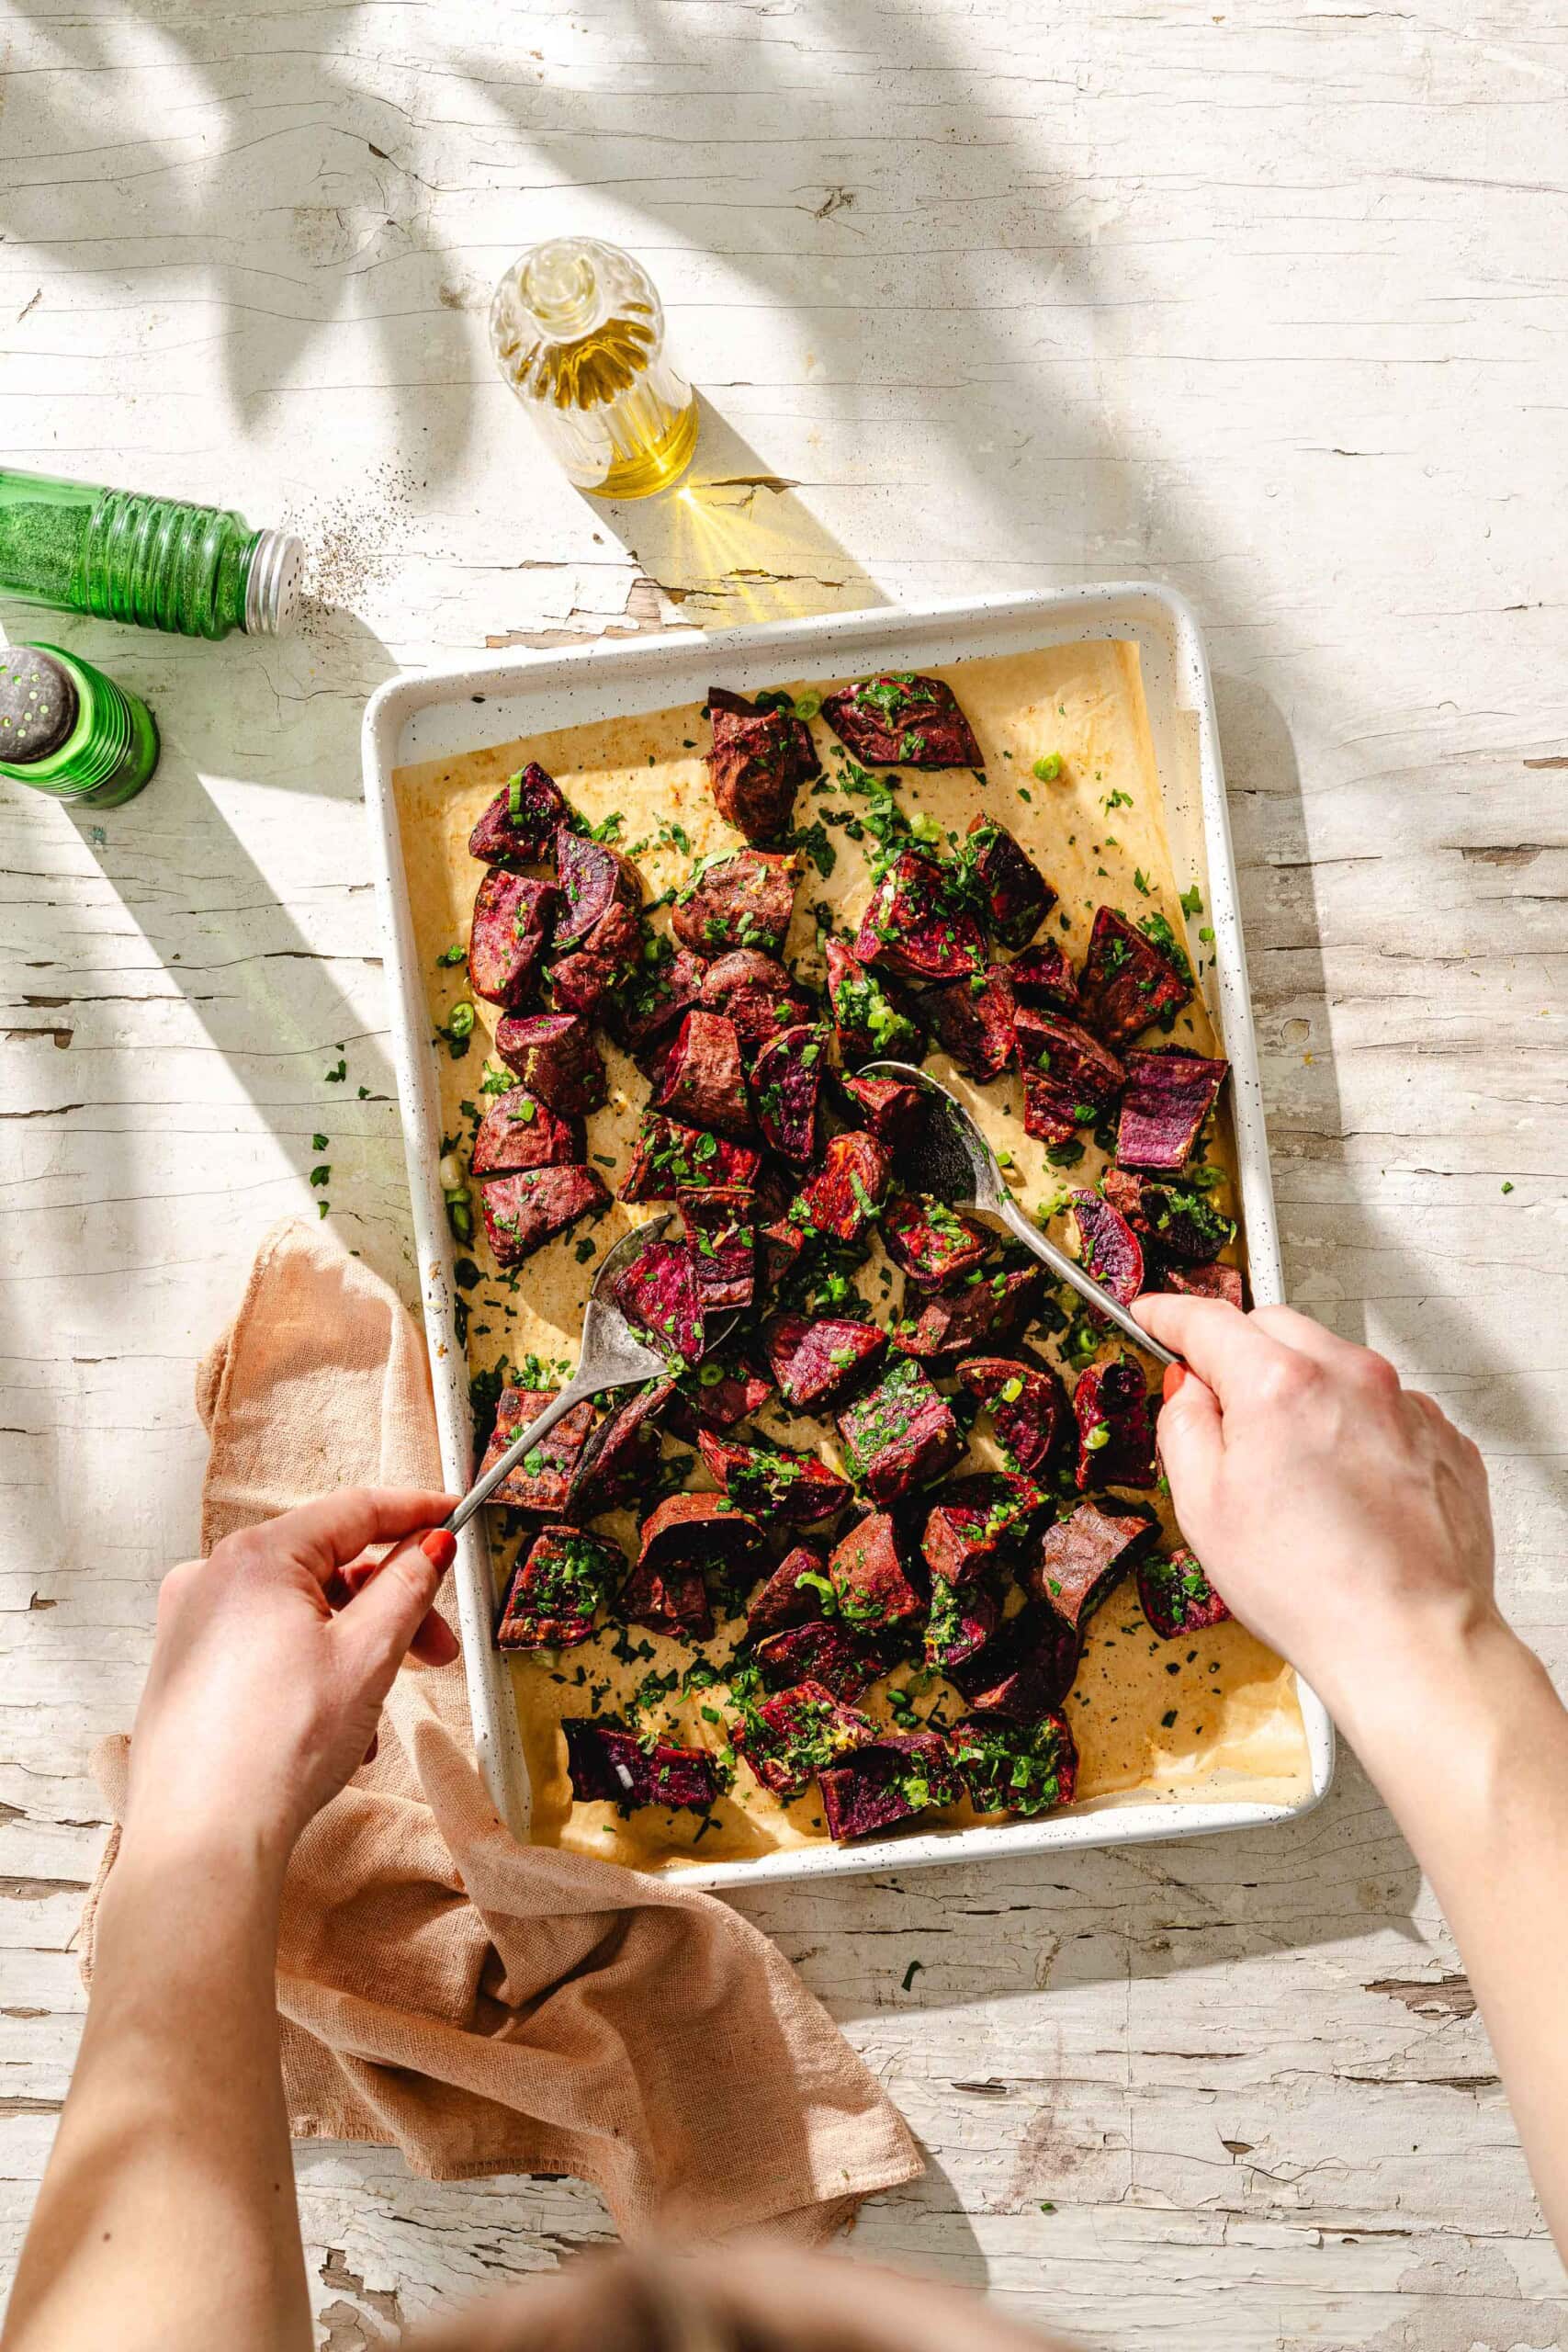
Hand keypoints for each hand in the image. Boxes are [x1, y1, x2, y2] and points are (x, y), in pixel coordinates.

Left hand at [123, 1488, 460, 1871]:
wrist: (203, 1840)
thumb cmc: (278, 1748)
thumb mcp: (368, 1656)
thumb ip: (407, 1588)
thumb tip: (430, 1547)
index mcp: (255, 1558)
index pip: (354, 1511)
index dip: (415, 1513)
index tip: (454, 1517)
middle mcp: (211, 1579)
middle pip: (327, 1569)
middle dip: (391, 1606)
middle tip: (438, 1648)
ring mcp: (191, 1626)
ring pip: (300, 1614)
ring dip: (353, 1651)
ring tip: (376, 1715)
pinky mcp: (185, 1671)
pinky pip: (266, 1649)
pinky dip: (310, 1673)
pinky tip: (334, 1730)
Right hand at [1132, 1295, 1497, 1716]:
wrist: (1411, 1639)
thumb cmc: (1310, 1587)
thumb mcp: (1203, 1507)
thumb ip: (1183, 1425)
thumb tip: (1189, 1389)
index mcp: (1280, 1384)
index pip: (1208, 1320)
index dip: (1168, 1314)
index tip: (1153, 1315)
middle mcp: (1350, 1376)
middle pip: (1275, 1329)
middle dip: (1240, 1355)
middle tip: (1222, 1413)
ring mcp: (1405, 1405)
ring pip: (1333, 1365)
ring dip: (1303, 1392)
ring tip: (1295, 1476)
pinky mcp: (1443, 1438)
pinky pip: (1382, 1406)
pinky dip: (1354, 1426)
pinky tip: (1344, 1491)